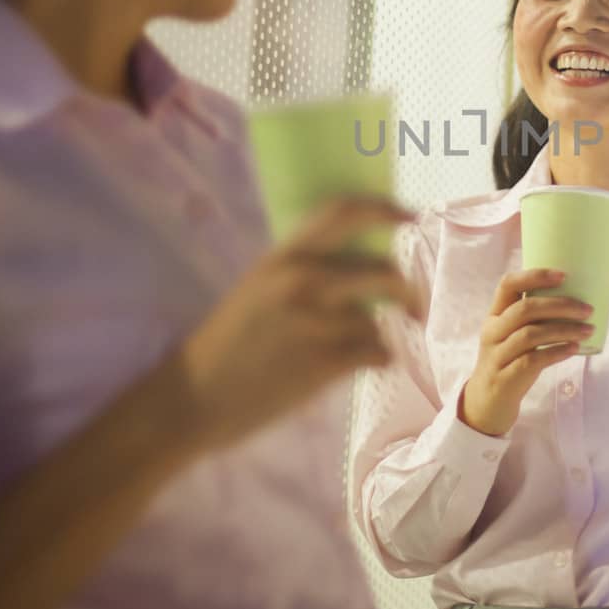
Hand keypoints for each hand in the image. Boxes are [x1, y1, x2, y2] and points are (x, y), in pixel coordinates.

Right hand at [177, 196, 421, 452]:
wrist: (194, 398)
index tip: (412, 218)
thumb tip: (357, 265)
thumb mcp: (258, 289)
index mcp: (283, 256)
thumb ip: (302, 272)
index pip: (344, 213)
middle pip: (383, 272)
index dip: (385, 210)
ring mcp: (315, 322)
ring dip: (381, 335)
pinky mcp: (324, 363)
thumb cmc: (226, 344)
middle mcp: (302, 280)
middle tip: (414, 305)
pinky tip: (364, 365)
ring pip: (379, 320)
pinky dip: (379, 360)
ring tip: (368, 347)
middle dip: (408, 290)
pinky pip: (377, 354)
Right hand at [458, 268, 591, 436]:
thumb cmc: (509, 361)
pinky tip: (574, 349)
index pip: (508, 284)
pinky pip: (532, 360)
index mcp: (494, 315)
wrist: (487, 403)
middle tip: (587, 309)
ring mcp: (496, 356)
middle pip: (525, 309)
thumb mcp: (512, 336)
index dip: (535, 276)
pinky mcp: (505, 378)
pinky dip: (556, 352)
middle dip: (560, 305)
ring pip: (530, 334)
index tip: (564, 275)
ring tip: (588, 330)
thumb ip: (532, 319)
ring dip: (564, 329)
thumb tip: (576, 301)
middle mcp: (492, 332)